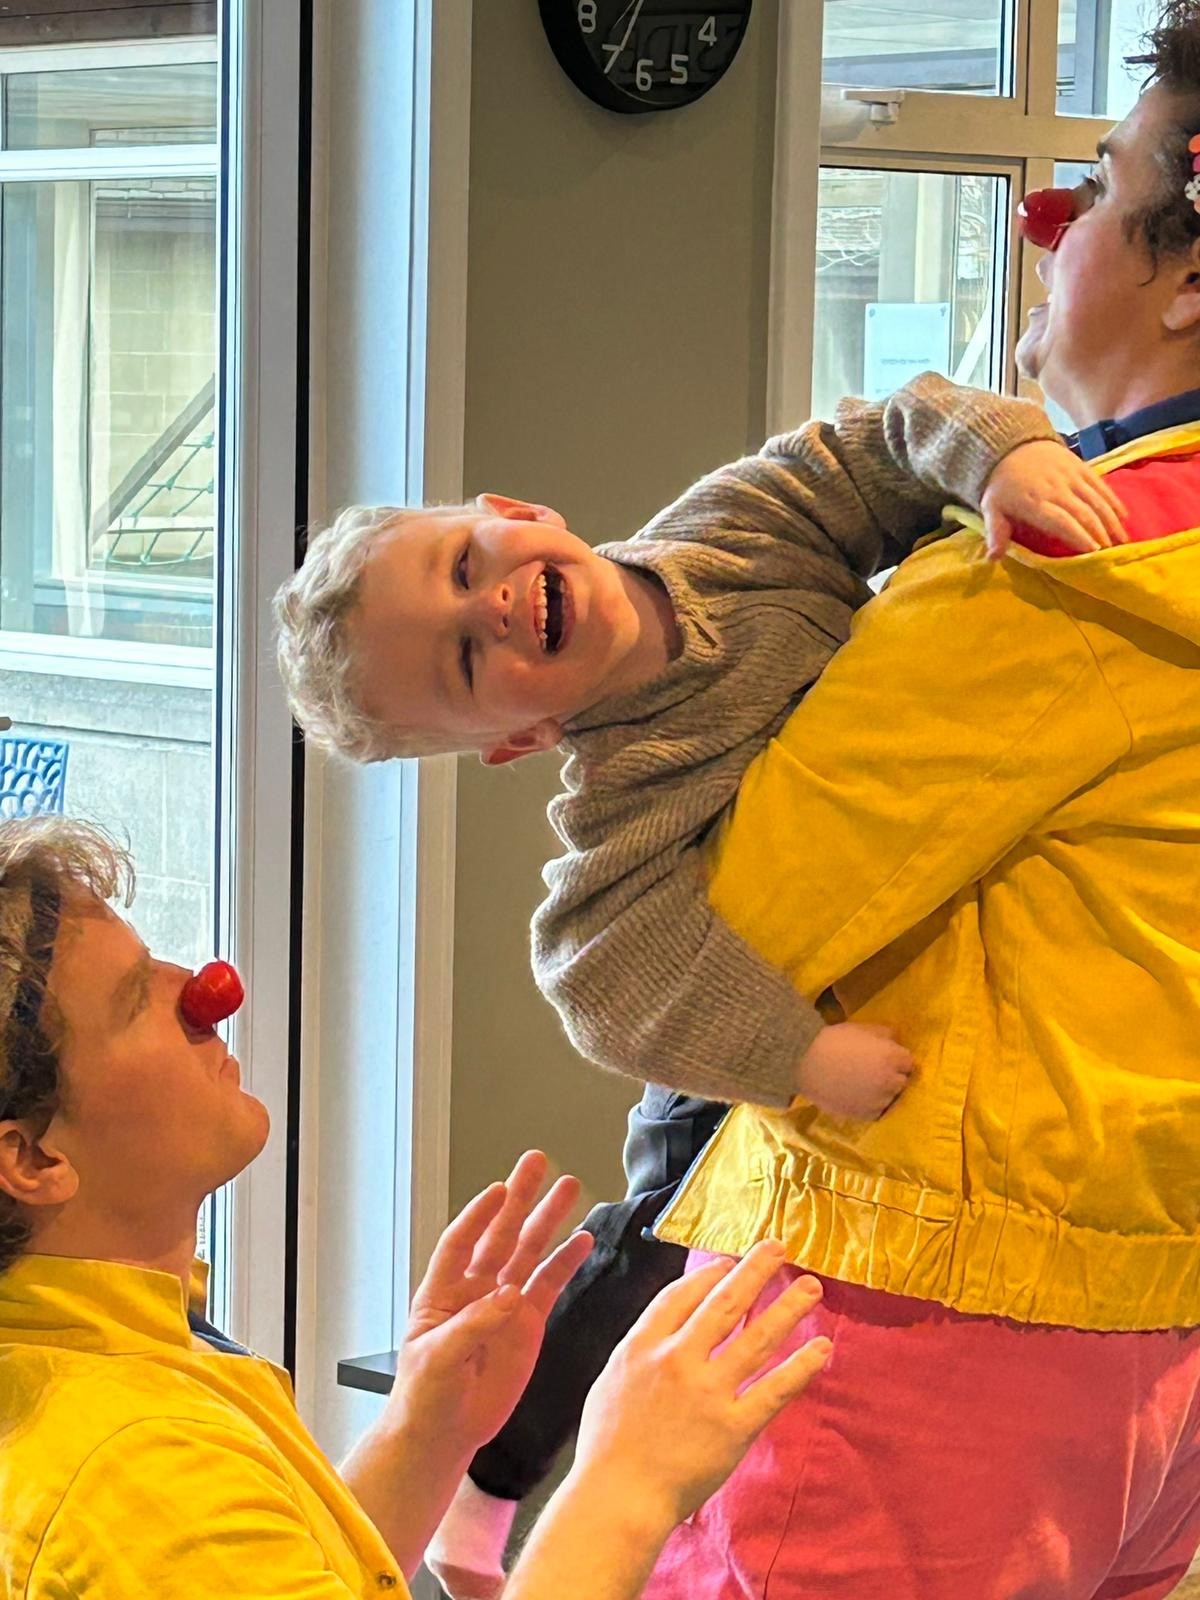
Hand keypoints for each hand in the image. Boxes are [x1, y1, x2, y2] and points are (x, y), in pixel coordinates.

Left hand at [392, 1151, 593, 1459]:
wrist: (444, 1433)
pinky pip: (549, 1285)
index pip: (460, 1242)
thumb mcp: (437, 1360)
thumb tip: (508, 1297)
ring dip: (547, 1219)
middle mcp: (475, 1290)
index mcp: (442, 1292)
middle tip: (536, 1163)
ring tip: (567, 1188)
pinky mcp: (527, 1324)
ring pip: (528, 1251)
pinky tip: (581, 1240)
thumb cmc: (424, 1396)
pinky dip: (566, 1262)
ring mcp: (504, 1305)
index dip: (478, 1216)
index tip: (497, 1191)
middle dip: (519, 1198)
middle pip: (500, 1234)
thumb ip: (473, 1326)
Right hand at [571, 1242, 830, 1527]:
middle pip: (724, 1304)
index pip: (682, 1295)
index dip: (709, 1274)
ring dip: (787, 1308)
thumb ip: (642, 1346)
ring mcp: (708, 1392)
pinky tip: (821, 1349)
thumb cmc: (607, 1443)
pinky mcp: (733, 1427)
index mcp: (644, 1345)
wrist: (618, 1497)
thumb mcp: (612, 1378)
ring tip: (810, 1286)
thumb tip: (668, 1321)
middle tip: (778, 1246)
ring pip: (756, 1338)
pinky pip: (773, 1389)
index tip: (730, 1263)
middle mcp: (678, 1359)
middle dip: (754, 1270)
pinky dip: (800, 1367)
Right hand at [795, 1020, 912, 1118]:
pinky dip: (871, 1105)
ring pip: (891, 1098)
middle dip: (893, 1075)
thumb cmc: (835, 1040)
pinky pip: (877, 1111)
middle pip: (903, 1081)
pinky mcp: (866, 1115)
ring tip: (864, 1084)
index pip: (909, 1062)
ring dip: (883, 1091)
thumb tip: (896, 1041)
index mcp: (893, 1058)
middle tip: (875, 1070)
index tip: (886, 1057)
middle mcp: (892, 1081)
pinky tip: (857, 1095)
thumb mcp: (863, 1028)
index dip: (897, 1058)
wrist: (807, 1063)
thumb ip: (886, 1034)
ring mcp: (880, 1101)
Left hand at [980, 440, 1126, 559]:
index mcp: (1034, 502)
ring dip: (1111, 520)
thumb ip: (996, 533)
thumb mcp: (992, 508)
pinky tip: (1124, 516)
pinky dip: (1113, 500)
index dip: (1078, 536)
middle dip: (1100, 533)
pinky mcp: (1081, 467)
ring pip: (1096, 499)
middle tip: (1112, 553)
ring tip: (1122, 539)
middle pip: (1083, 512)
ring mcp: (1071, 476)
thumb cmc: (1003, 485)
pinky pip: (1100, 485)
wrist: (1012, 445)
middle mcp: (1056, 489)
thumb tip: (993, 558)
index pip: (1061, 521)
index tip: (1093, 552)